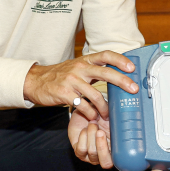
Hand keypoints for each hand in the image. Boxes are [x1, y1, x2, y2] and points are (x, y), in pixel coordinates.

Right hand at [24, 51, 138, 120]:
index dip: (120, 60)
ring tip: (107, 114)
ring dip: (104, 107)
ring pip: (95, 94)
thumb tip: (117, 73)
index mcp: (85, 60)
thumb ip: (94, 68)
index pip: (106, 55)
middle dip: (122, 81)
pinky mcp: (64, 94)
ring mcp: (72, 81)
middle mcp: (80, 68)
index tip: (132, 67)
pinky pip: (83, 105)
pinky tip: (92, 116)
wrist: (36, 81)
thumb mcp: (78, 66)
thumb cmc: (61, 75)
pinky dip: (90, 112)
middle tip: (133, 89)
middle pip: (106, 72)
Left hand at [69, 110, 139, 170]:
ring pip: (93, 153)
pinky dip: (83, 136)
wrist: (87, 110)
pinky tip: (85, 128)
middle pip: (107, 164)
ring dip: (91, 134)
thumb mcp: (117, 118)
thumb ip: (124, 125)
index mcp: (119, 151)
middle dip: (102, 147)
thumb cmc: (105, 114)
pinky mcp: (80, 153)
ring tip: (93, 122)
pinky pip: (81, 149)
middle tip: (100, 131)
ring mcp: (92, 157)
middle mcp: (106, 157)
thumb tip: (134, 124)